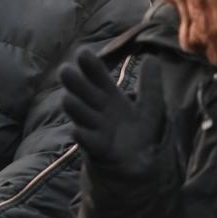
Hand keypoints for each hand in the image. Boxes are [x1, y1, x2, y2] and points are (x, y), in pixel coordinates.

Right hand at [59, 49, 164, 173]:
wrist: (136, 164)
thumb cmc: (137, 132)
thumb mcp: (149, 107)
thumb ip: (150, 86)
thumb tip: (152, 58)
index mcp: (110, 98)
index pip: (98, 78)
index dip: (91, 67)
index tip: (82, 53)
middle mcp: (99, 111)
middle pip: (85, 95)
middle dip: (75, 84)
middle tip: (64, 70)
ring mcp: (96, 130)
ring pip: (83, 117)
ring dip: (76, 109)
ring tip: (66, 99)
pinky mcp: (99, 151)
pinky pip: (90, 143)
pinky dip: (84, 138)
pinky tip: (77, 132)